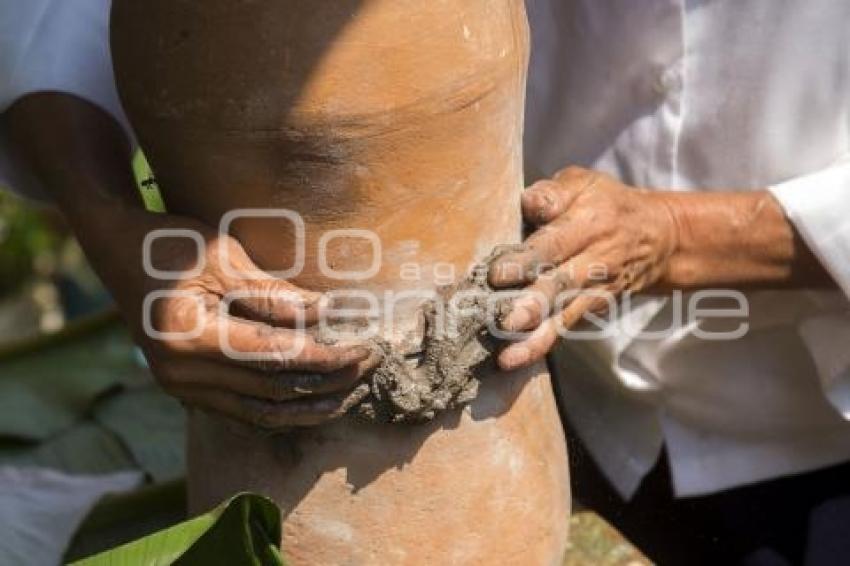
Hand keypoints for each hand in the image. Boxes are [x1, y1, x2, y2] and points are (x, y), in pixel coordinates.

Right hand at [5, 93, 374, 427]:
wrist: (115, 246)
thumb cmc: (170, 244)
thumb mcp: (224, 257)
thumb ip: (274, 294)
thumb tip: (327, 314)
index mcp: (191, 338)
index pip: (276, 358)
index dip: (326, 357)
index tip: (365, 350)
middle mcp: (182, 374)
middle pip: (272, 391)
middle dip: (327, 382)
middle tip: (369, 368)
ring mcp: (179, 386)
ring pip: (258, 412)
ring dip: (308, 407)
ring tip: (350, 396)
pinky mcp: (183, 387)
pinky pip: (239, 412)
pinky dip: (278, 410)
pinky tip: (308, 405)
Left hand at [489, 166, 677, 369]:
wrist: (660, 238)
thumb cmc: (607, 204)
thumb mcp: (585, 183)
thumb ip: (554, 192)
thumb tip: (527, 203)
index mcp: (588, 224)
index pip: (554, 244)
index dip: (527, 259)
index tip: (498, 273)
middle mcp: (592, 261)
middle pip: (559, 285)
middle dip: (532, 305)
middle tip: (504, 321)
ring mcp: (593, 290)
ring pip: (562, 316)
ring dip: (535, 338)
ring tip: (508, 357)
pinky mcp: (591, 309)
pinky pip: (565, 328)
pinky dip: (541, 345)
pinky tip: (515, 359)